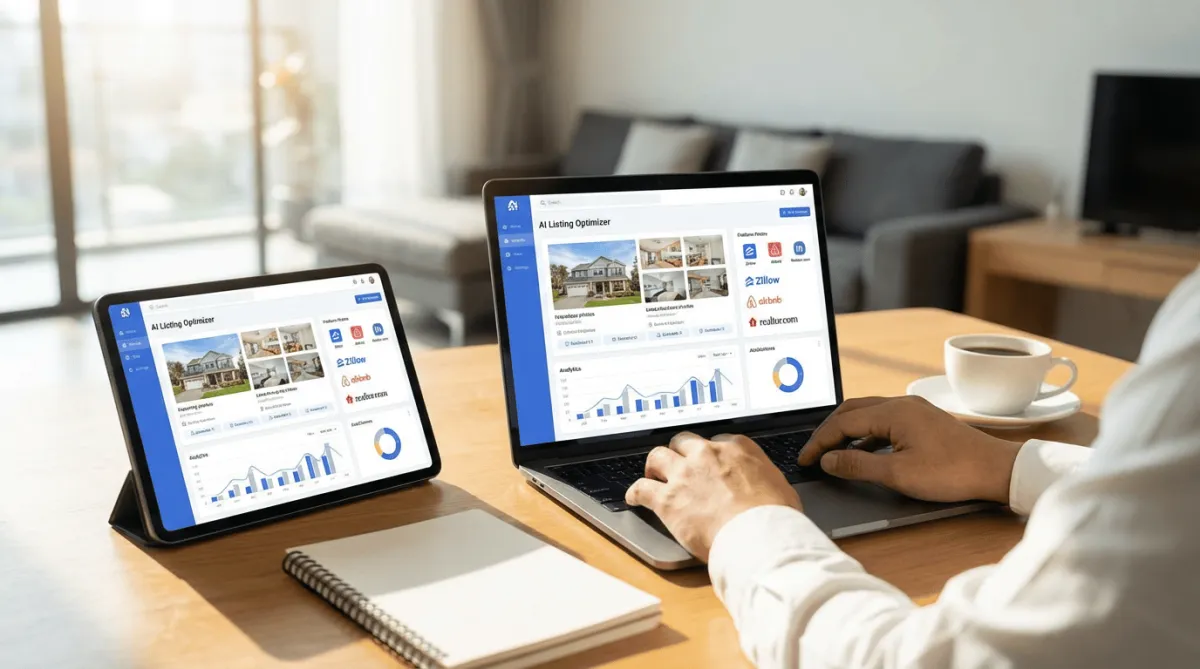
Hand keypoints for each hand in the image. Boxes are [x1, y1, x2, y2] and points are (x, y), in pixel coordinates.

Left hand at [625, 431, 799, 560]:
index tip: (708, 463)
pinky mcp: (667, 499)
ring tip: (652, 474)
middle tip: (679, 465)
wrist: (758, 536)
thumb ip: (764, 479)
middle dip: (680, 452)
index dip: (710, 454)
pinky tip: (634, 497)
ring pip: (658, 456)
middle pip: (683, 442)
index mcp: (738, 448)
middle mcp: (707, 455)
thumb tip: (766, 487)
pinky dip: (635, 492)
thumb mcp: (780, 487)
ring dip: (654, 466)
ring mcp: (685, 474)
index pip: (717, 441)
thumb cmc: (775, 517)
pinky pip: (641, 488)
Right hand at [799, 396, 1021, 503]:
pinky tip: (864, 452)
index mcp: (893, 412)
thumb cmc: (952, 472)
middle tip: (812, 453)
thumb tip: (829, 461)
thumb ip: (858, 466)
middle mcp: (902, 403)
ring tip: (832, 452)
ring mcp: (914, 410)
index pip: (843, 423)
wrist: (997, 470)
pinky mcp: (923, 419)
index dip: (819, 442)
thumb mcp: (898, 474)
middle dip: (828, 431)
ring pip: (868, 413)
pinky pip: (884, 420)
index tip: (805, 459)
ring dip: (847, 431)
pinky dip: (866, 434)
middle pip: (852, 410)